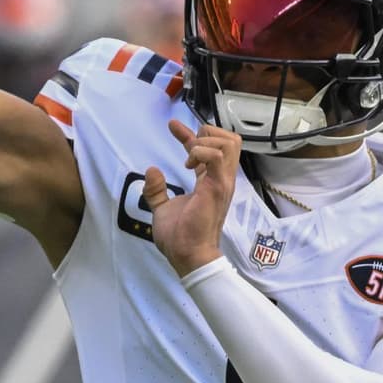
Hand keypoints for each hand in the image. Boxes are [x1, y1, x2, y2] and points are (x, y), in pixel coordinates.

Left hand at [142, 121, 238, 276]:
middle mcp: (220, 179)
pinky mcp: (217, 187)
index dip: (190, 134)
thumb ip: (157, 190)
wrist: (187, 255)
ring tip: (189, 156)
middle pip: (230, 141)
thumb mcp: (161, 208)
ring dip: (206, 141)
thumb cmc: (179, 237)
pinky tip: (188, 162)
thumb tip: (152, 170)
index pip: (209, 149)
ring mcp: (222, 182)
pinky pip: (217, 156)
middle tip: (188, 145)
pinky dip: (201, 151)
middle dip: (208, 132)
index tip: (173, 126)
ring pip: (229, 143)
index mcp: (210, 182)